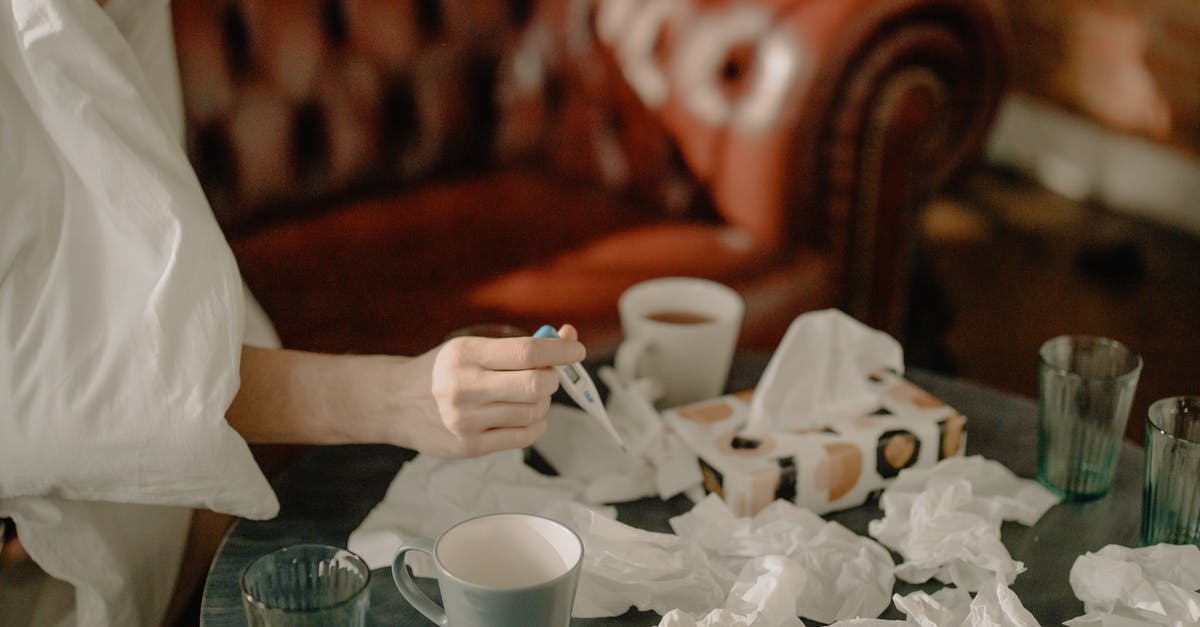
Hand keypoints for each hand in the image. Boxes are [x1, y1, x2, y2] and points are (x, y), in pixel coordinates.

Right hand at [389, 325, 585, 456]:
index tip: (576, 349)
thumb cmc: (442, 371)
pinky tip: (526, 415)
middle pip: (535, 384)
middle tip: (549, 375)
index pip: (526, 351)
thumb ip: (518, 346)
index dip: (560, 350)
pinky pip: (523, 437)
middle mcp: (464, 386)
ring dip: (543, 402)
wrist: (395, 403)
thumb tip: (566, 336)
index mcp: (465, 354)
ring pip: (533, 412)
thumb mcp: (471, 348)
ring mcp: (466, 420)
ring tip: (530, 395)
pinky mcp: (469, 446)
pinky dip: (536, 424)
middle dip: (553, 378)